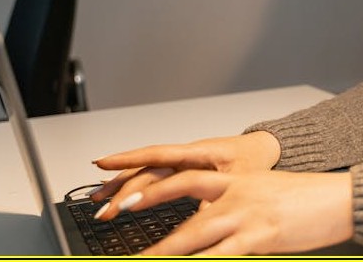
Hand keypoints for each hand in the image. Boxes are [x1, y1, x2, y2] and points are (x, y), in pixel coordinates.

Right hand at [90, 131, 279, 204]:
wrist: (265, 147)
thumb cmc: (254, 160)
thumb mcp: (240, 178)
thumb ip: (217, 195)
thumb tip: (201, 215)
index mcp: (197, 152)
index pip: (157, 154)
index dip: (128, 159)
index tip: (104, 165)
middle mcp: (185, 154)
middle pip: (146, 169)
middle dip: (121, 189)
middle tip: (103, 210)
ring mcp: (183, 161)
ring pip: (146, 170)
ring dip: (121, 184)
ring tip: (97, 199)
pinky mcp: (184, 169)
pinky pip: (154, 174)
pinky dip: (134, 183)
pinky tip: (118, 192)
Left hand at [107, 169, 354, 254]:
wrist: (341, 199)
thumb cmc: (308, 201)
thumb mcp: (266, 195)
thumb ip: (235, 207)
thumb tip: (210, 228)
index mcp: (236, 179)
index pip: (184, 175)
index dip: (152, 181)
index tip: (124, 189)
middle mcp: (235, 191)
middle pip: (180, 192)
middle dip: (144, 201)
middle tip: (115, 211)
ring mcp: (246, 214)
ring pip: (192, 233)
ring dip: (162, 250)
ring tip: (141, 260)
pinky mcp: (260, 237)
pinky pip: (221, 256)